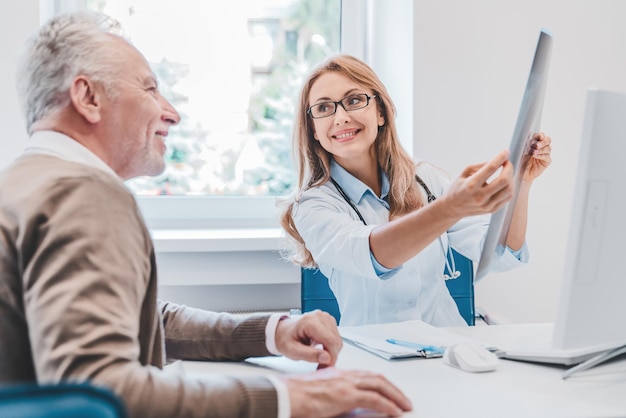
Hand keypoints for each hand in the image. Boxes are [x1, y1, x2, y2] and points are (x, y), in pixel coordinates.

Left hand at [275, 310, 341, 367]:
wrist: (283, 331)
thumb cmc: (286, 338)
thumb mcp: (292, 350)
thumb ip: (309, 355)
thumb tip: (327, 358)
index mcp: (310, 321)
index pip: (330, 340)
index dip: (331, 356)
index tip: (326, 366)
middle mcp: (320, 317)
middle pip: (335, 341)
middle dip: (331, 356)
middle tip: (321, 366)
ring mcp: (325, 317)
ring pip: (337, 340)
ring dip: (331, 352)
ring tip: (319, 358)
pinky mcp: (329, 321)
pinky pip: (336, 338)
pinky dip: (331, 347)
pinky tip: (322, 351)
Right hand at [284, 367, 412, 417]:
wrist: (286, 394)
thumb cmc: (296, 395)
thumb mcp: (320, 391)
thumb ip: (334, 394)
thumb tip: (345, 404)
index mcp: (339, 374)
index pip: (367, 375)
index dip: (382, 383)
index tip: (390, 391)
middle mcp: (345, 375)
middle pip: (377, 378)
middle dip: (394, 389)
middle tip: (404, 400)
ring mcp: (346, 384)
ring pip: (380, 385)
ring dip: (395, 396)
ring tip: (405, 406)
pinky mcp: (346, 395)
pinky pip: (374, 399)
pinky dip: (388, 405)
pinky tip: (395, 412)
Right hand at [442, 149, 514, 217]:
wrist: (452, 208)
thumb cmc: (458, 188)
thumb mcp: (464, 173)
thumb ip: (480, 166)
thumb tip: (498, 161)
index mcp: (471, 185)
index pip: (490, 168)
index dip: (500, 158)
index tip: (506, 151)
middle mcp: (480, 196)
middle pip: (504, 180)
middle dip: (509, 168)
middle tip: (507, 163)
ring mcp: (487, 205)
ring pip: (509, 189)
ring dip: (511, 178)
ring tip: (506, 173)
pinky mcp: (491, 210)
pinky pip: (507, 197)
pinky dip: (509, 187)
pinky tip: (505, 183)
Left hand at [522, 132, 551, 181]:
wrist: (520, 173)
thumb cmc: (519, 161)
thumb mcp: (519, 151)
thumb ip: (523, 144)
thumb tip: (525, 136)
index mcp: (535, 142)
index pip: (540, 136)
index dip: (540, 135)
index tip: (539, 136)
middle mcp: (541, 147)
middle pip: (547, 140)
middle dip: (542, 142)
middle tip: (536, 145)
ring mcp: (544, 154)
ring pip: (548, 148)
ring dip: (541, 149)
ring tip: (533, 152)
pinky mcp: (546, 162)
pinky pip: (547, 157)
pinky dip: (542, 156)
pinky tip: (536, 156)